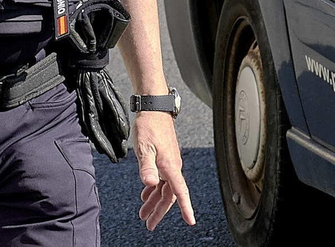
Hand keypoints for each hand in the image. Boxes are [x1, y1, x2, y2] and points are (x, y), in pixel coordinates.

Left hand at [133, 112, 194, 230]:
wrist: (153, 109)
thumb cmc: (149, 126)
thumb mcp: (144, 148)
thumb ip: (146, 167)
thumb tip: (150, 183)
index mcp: (170, 166)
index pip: (180, 192)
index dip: (186, 207)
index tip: (190, 221)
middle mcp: (172, 166)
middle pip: (169, 196)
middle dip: (159, 211)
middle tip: (150, 224)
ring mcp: (168, 163)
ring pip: (163, 189)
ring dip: (154, 202)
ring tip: (144, 213)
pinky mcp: (164, 159)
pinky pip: (161, 180)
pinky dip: (153, 189)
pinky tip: (145, 194)